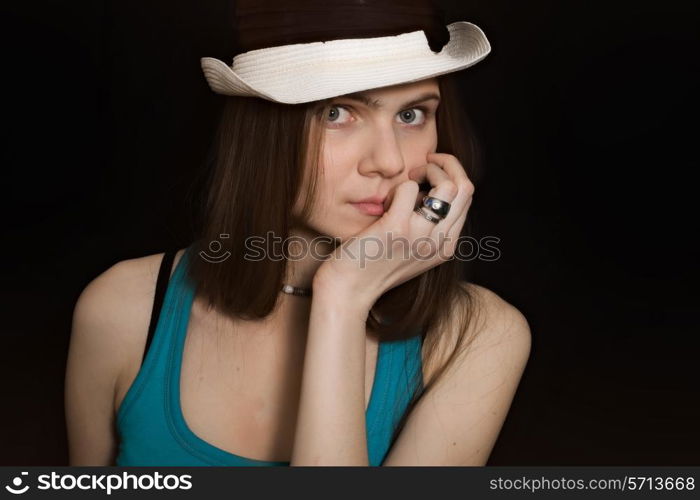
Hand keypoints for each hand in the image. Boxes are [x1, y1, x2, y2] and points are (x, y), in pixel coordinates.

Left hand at [314, 152, 474, 305]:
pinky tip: (385, 202)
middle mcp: (439, 242)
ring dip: (428, 170)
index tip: (429, 174)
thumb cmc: (373, 266)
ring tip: (410, 177)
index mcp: (446, 247)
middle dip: (447, 164)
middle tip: (423, 166)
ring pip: (448, 185)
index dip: (451, 175)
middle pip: (466, 187)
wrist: (349, 291)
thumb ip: (427, 228)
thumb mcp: (412, 251)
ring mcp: (421, 236)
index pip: (466, 197)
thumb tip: (429, 192)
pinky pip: (409, 187)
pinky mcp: (397, 228)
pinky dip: (398, 186)